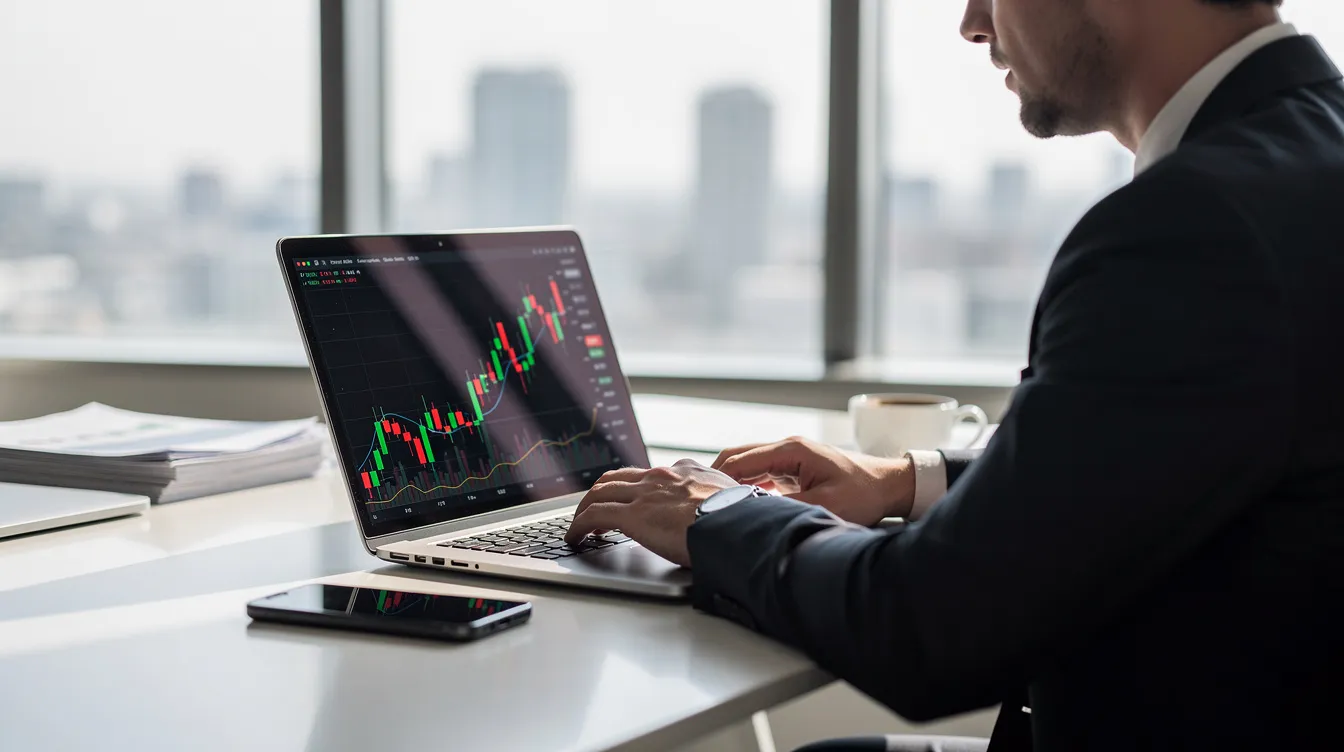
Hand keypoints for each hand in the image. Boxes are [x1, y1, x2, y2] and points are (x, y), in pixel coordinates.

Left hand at [564, 459, 737, 567]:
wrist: (739, 526)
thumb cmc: (744, 522)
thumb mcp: (735, 504)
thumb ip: (722, 507)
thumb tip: (728, 520)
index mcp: (688, 472)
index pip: (653, 474)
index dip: (637, 487)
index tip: (633, 499)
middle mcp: (663, 476)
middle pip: (619, 477)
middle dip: (602, 491)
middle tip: (594, 507)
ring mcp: (645, 492)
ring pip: (601, 491)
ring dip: (586, 507)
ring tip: (580, 523)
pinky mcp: (632, 514)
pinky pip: (594, 516)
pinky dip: (580, 525)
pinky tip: (575, 537)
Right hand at [712, 436, 913, 525]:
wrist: (888, 485)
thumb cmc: (863, 493)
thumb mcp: (826, 505)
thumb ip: (787, 508)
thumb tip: (754, 515)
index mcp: (791, 450)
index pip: (741, 459)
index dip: (718, 478)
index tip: (702, 497)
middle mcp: (786, 447)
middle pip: (737, 455)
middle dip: (716, 477)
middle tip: (700, 501)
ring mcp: (788, 455)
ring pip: (745, 462)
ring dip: (729, 480)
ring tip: (713, 503)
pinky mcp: (792, 466)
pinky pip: (758, 471)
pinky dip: (744, 483)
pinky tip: (737, 502)